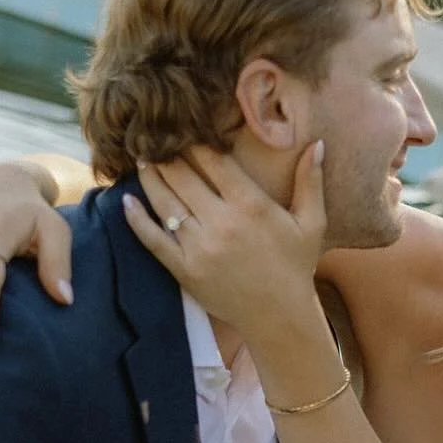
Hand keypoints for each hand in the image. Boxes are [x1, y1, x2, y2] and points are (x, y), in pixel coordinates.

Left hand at [124, 142, 326, 337]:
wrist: (280, 316)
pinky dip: (137, 220)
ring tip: (141, 159)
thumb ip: (310, 182)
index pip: (214, 161)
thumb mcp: (311, 223)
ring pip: (165, 202)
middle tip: (152, 137)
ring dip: (150, 177)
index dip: (195, 140)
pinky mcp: (184, 270)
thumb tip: (317, 143)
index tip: (183, 126)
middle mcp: (221, 223)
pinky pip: (154, 240)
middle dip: (166, 153)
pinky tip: (125, 201)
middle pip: (183, 176)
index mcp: (251, 206)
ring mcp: (199, 247)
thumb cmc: (297, 266)